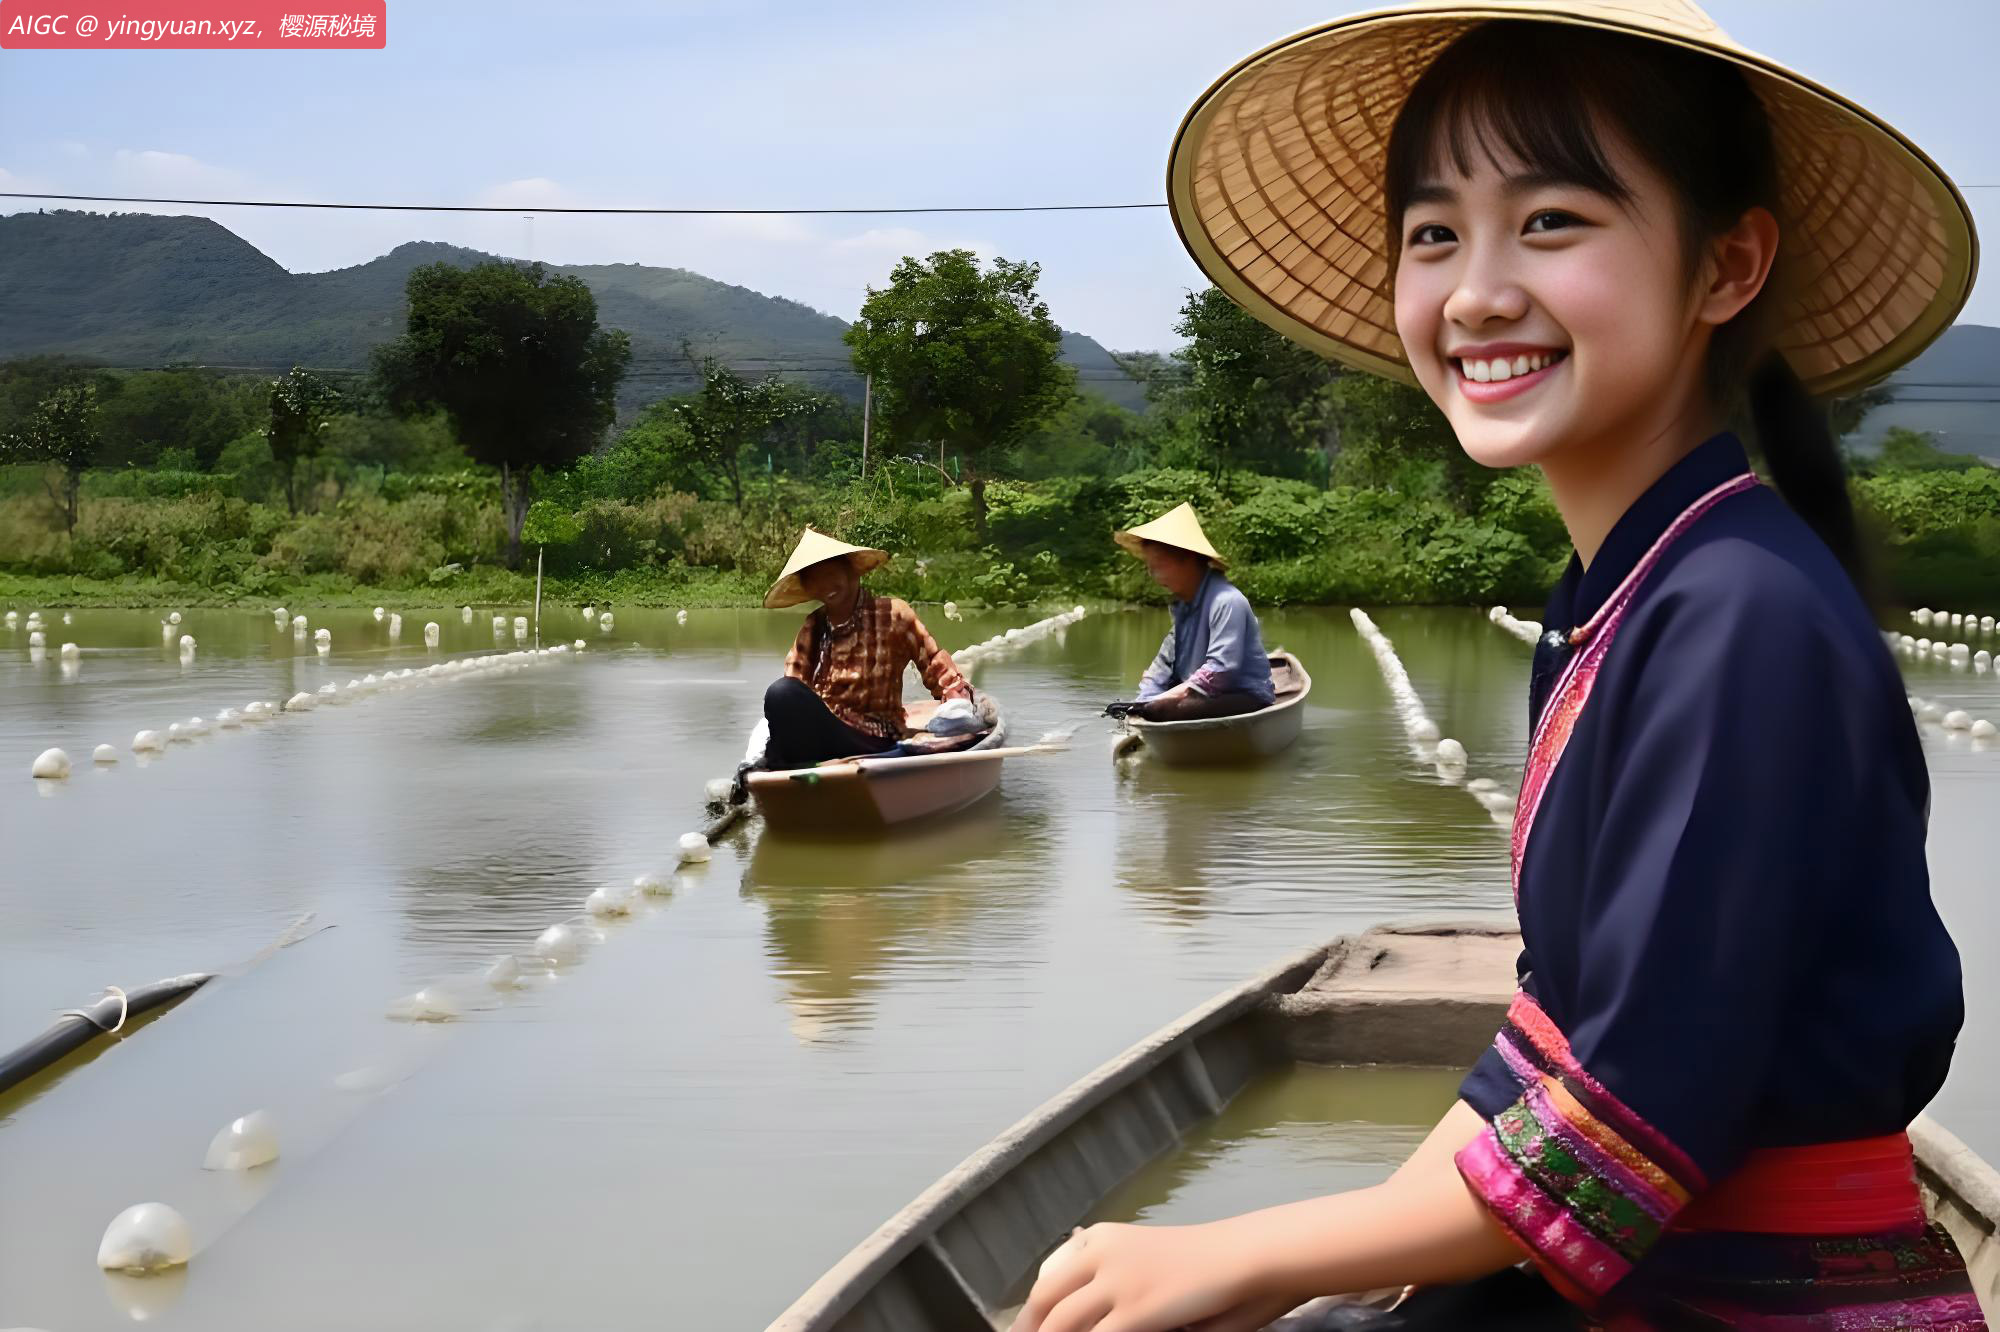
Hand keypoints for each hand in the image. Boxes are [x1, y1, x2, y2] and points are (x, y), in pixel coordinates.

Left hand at [1014, 1221, 1274, 1331]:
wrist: (1252, 1256)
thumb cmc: (1213, 1267)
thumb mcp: (1152, 1265)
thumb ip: (1118, 1288)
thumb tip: (1092, 1318)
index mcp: (1103, 1239)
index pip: (1050, 1279)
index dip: (1032, 1312)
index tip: (1028, 1330)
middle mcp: (1100, 1253)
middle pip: (1045, 1301)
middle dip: (1029, 1330)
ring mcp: (1116, 1282)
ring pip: (1061, 1324)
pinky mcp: (1135, 1311)